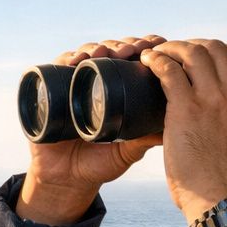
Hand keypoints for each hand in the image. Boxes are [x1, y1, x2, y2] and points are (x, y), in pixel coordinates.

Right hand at [18, 35, 167, 224]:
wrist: (66, 181)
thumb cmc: (99, 165)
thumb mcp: (128, 150)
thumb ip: (147, 139)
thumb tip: (174, 126)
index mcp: (120, 89)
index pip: (134, 57)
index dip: (145, 46)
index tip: (156, 46)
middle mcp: (97, 82)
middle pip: (113, 50)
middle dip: (124, 45)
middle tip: (132, 50)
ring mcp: (74, 84)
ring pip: (88, 53)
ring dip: (98, 48)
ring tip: (105, 53)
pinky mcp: (51, 90)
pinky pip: (58, 66)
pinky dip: (67, 58)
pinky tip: (76, 60)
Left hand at [137, 40, 226, 221]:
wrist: (222, 201)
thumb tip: (225, 114)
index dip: (215, 48)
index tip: (198, 55)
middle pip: (214, 48)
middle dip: (190, 45)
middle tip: (173, 52)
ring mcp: (213, 99)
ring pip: (192, 53)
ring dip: (171, 48)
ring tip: (157, 53)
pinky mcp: (187, 109)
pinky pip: (170, 71)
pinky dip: (156, 60)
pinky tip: (148, 61)